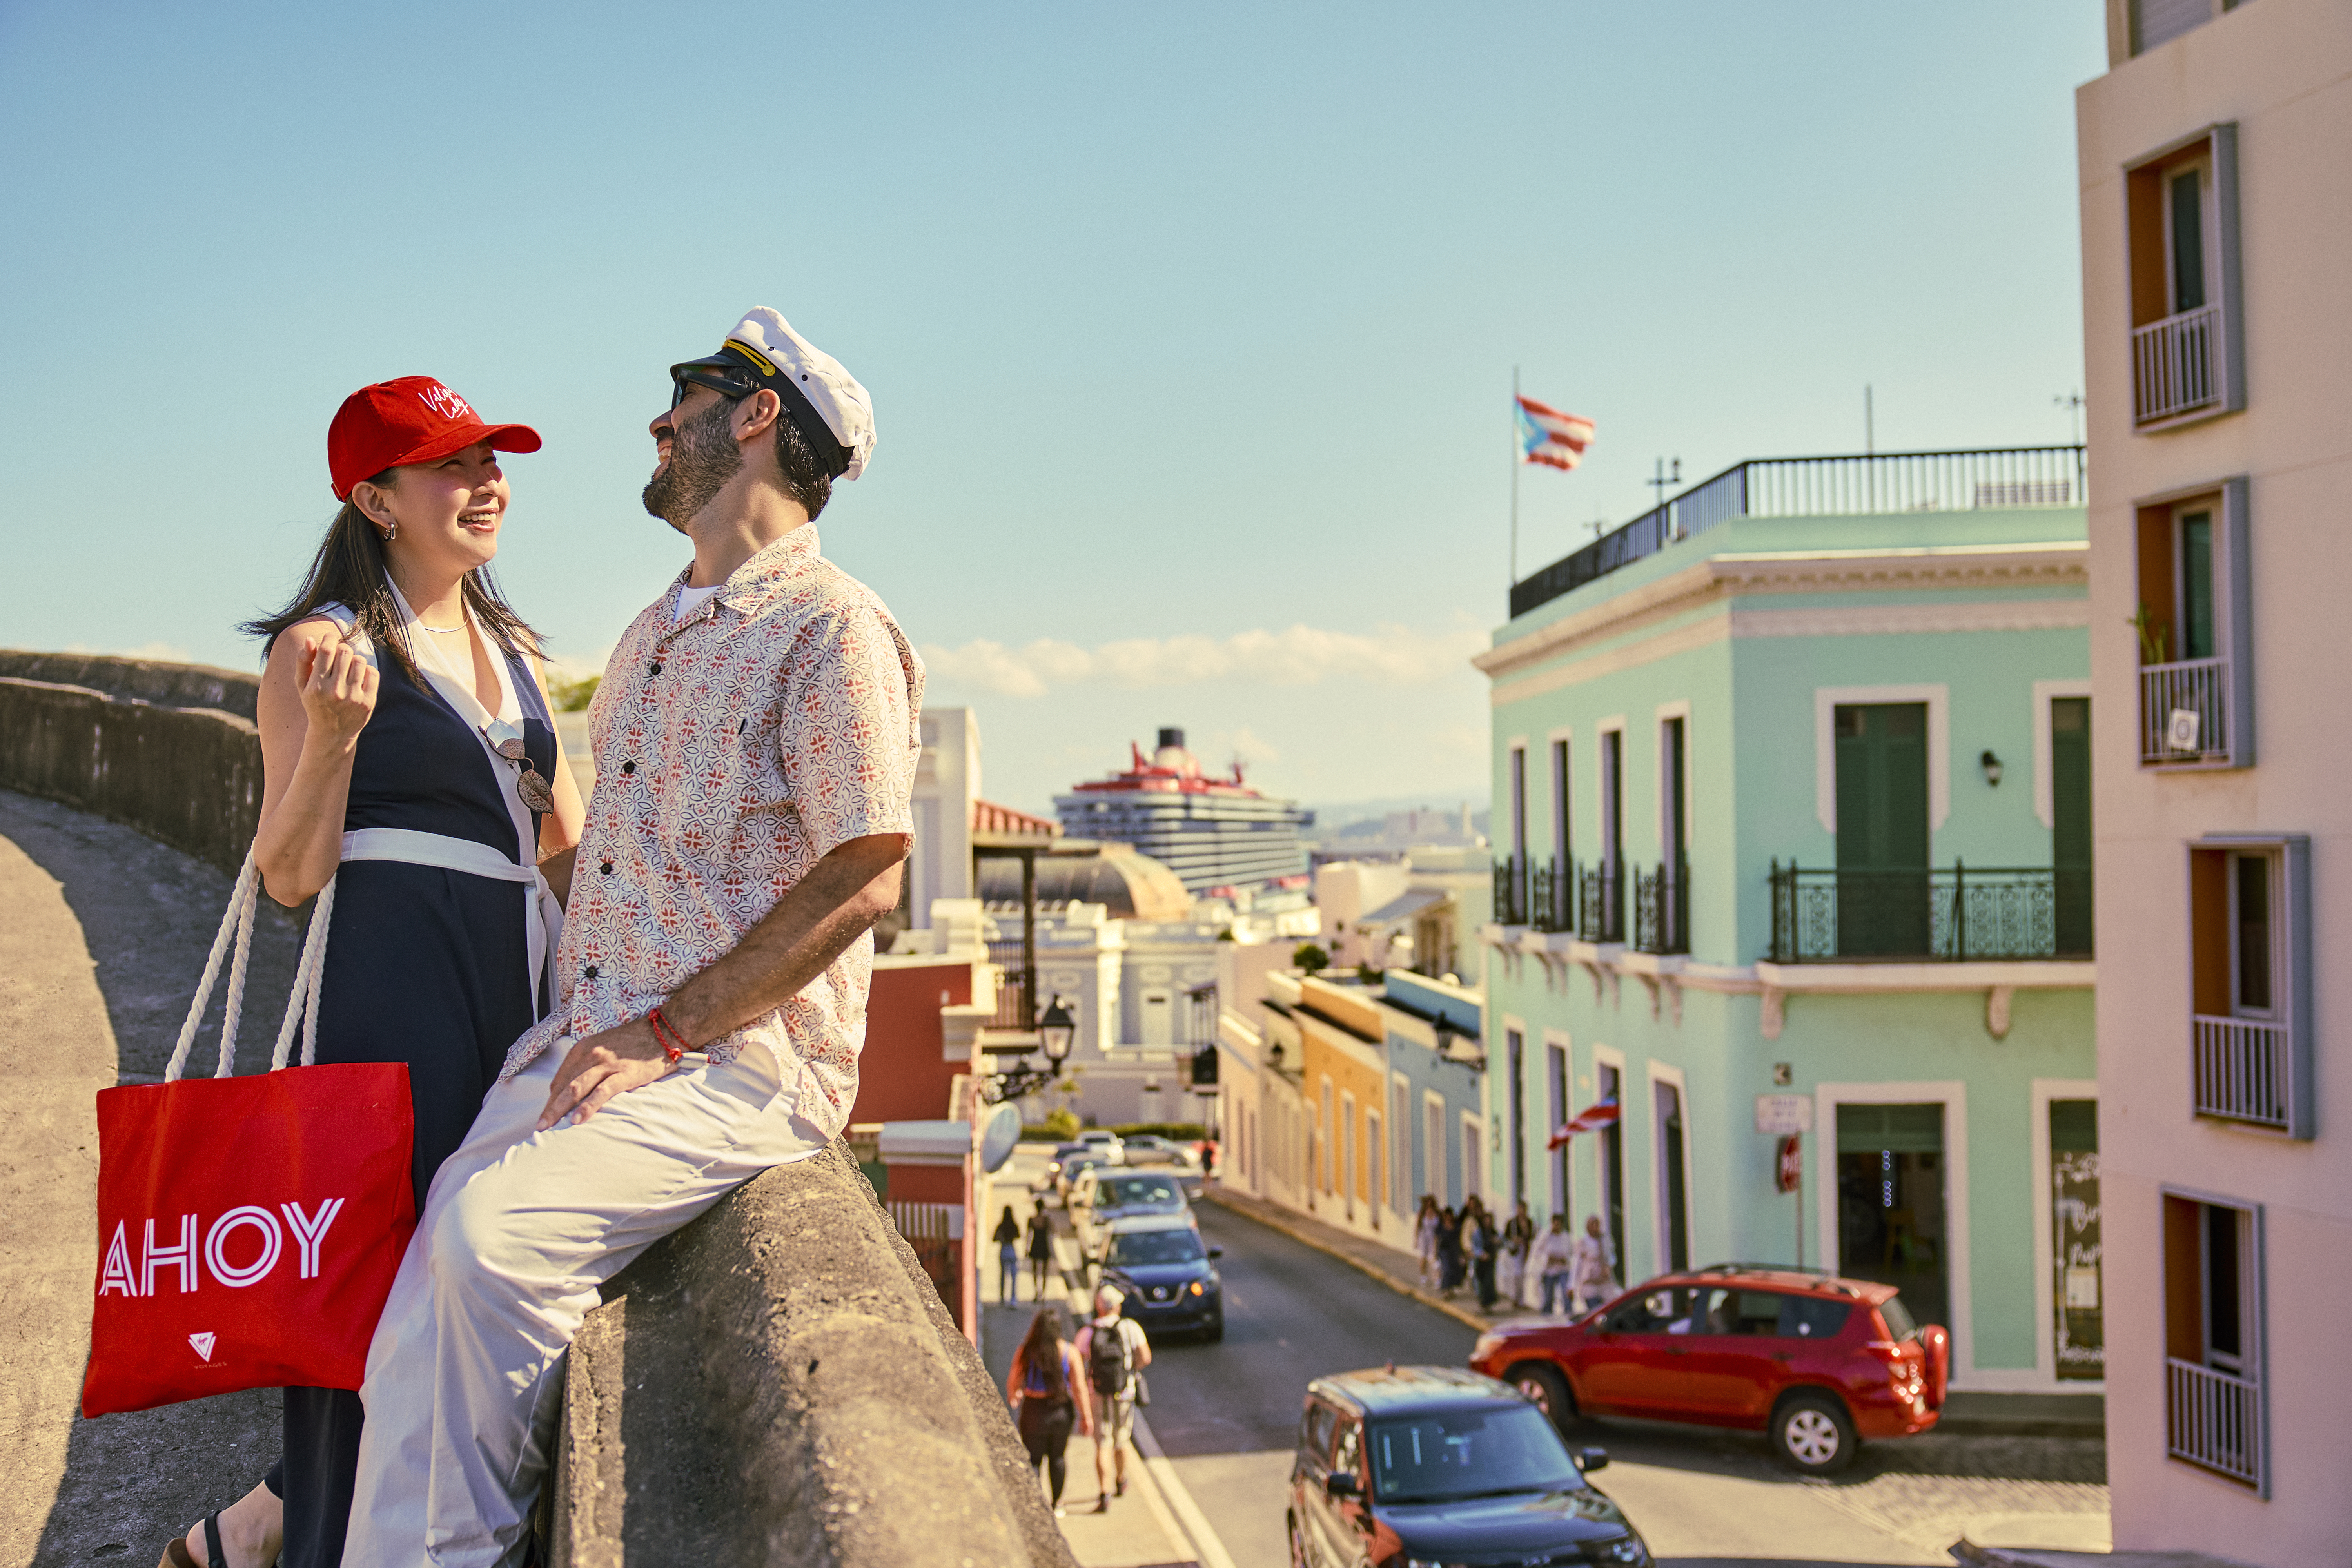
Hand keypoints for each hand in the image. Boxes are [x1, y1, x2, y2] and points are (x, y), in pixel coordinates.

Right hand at [296, 637, 377, 750]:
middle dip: (342, 649)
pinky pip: (372, 673)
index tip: (330, 638)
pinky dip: (366, 671)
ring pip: (360, 661)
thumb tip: (309, 639)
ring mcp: (353, 698)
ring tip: (347, 668)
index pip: (327, 650)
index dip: (329, 638)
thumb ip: (303, 661)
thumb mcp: (302, 685)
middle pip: (345, 652)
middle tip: (339, 655)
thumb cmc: (315, 704)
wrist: (332, 733)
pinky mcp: (368, 702)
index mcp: (316, 686)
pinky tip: (358, 678)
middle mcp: (335, 692)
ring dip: (354, 660)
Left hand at [537, 1017, 673, 1129]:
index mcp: (584, 1047)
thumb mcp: (604, 1046)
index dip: (552, 1097)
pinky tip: (578, 1120)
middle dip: (550, 1108)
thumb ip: (589, 1064)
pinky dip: (587, 1107)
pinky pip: (601, 1092)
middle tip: (540, 1126)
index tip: (548, 1113)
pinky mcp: (624, 1074)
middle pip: (563, 1085)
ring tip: (550, 1127)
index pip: (561, 1077)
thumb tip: (575, 1088)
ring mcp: (607, 1064)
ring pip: (576, 1089)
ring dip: (559, 1110)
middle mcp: (591, 1054)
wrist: (664, 1031)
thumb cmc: (635, 1041)